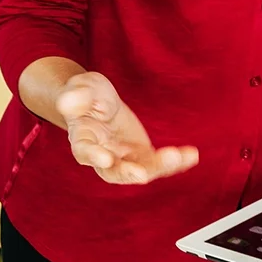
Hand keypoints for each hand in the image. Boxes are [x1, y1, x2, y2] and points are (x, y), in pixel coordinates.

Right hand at [56, 72, 198, 184]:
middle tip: (143, 174)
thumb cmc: (86, 95)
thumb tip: (69, 101)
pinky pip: (158, 163)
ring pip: (140, 170)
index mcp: (82, 139)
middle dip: (128, 172)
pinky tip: (191, 156)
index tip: (105, 158)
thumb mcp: (81, 88)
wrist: (98, 102)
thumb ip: (77, 95)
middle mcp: (102, 155)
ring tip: (180, 157)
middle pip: (113, 171)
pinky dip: (175, 162)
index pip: (84, 151)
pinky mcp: (141, 155)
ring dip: (160, 167)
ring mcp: (123, 157)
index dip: (93, 156)